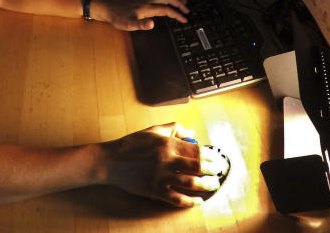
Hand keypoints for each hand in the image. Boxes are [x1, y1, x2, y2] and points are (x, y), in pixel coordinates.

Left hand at [91, 0, 188, 30]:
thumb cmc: (117, 17)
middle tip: (187, 9)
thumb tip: (152, 24)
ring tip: (182, 3)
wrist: (108, 9)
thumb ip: (140, 25)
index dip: (176, 14)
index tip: (184, 19)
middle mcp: (148, 1)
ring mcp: (146, 0)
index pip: (166, 9)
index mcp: (147, 8)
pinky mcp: (143, 0)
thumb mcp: (127, 24)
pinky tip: (167, 3)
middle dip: (179, 2)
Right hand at [100, 122, 215, 206]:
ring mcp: (160, 177)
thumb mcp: (153, 130)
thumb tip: (192, 132)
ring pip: (190, 183)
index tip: (216, 158)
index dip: (210, 155)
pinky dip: (190, 201)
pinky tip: (198, 201)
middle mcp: (166, 160)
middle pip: (197, 166)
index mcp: (167, 144)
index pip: (196, 150)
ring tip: (213, 185)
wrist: (110, 161)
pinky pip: (176, 198)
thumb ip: (174, 128)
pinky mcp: (154, 190)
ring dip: (205, 185)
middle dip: (212, 170)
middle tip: (219, 172)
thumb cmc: (131, 144)